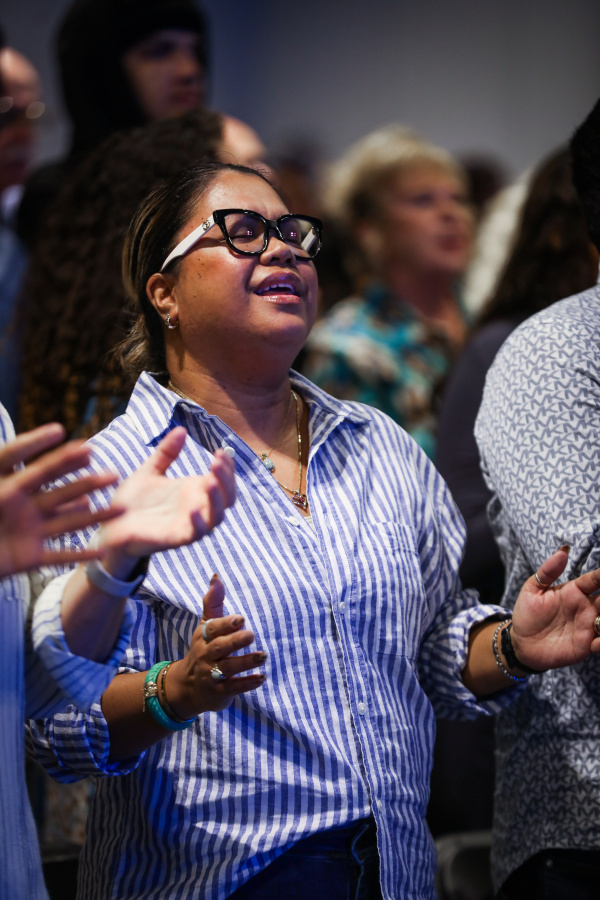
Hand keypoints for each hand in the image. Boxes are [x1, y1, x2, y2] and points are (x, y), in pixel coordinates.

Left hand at [0, 422, 120, 577]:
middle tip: (113, 474)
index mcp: (10, 490)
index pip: (40, 469)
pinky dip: (78, 554)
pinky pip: (57, 556)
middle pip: (62, 493)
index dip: (61, 458)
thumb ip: (2, 464)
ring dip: (95, 517)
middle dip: (87, 484)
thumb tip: (17, 447)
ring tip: (120, 510)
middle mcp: (25, 509)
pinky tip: (99, 551)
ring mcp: (29, 533)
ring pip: (68, 523)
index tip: (84, 445)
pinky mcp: (28, 558)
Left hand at [98, 427, 235, 573]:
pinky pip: (196, 534)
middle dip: (227, 479)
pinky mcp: (177, 538)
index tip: (220, 451)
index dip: (227, 467)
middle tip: (217, 462)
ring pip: (217, 516)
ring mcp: (189, 523)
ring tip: (210, 481)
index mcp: (193, 490)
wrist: (110, 526)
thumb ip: (166, 453)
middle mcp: (197, 507)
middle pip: (227, 497)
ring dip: (218, 499)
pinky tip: (192, 509)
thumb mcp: (149, 471)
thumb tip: (181, 430)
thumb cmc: (132, 501)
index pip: (223, 480)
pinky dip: (199, 523)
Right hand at [161, 574, 265, 716]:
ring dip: (245, 662)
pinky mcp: (220, 692)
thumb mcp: (205, 626)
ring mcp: (212, 675)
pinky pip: (234, 688)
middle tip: (251, 634)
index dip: (226, 624)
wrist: (186, 687)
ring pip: (228, 668)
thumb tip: (217, 576)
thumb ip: (213, 602)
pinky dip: (247, 683)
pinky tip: (261, 678)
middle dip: (234, 641)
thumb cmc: (203, 649)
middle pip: (219, 648)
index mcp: (203, 638)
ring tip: (263, 655)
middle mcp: (206, 656)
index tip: (241, 618)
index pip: (212, 629)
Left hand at [511, 549, 599, 670]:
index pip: (594, 580)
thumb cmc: (527, 614)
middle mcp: (586, 608)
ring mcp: (588, 626)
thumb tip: (563, 551)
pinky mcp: (586, 645)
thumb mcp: (532, 589)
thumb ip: (548, 571)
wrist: (521, 643)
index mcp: (574, 591)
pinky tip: (599, 639)